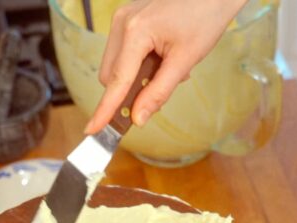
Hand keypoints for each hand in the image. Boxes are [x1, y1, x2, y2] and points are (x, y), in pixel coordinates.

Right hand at [84, 0, 247, 132]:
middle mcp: (122, 23)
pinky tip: (163, 56)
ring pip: (116, 66)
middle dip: (130, 90)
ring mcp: (123, 19)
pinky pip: (124, 53)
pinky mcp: (128, 19)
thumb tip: (138, 118)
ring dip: (136, 77)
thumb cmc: (205, 18)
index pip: (116, 81)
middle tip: (163, 86)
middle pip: (112, 76)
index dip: (105, 110)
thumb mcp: (184, 60)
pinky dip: (139, 64)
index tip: (92, 130)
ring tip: (168, 65)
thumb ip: (158, 92)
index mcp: (134, 32)